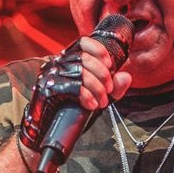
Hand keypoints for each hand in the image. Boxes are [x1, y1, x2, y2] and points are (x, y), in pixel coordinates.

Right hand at [18, 35, 132, 172]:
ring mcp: (50, 75)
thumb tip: (126, 77)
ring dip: (97, 88)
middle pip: (85, 58)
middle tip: (109, 90)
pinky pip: (72, 87)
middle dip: (102, 75)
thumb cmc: (70, 110)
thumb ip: (113, 87)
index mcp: (67, 59)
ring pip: (80, 73)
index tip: (110, 65)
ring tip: (102, 102)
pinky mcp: (47, 88)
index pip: (83, 42)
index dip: (99, 50)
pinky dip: (86, 96)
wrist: (47, 130)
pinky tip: (92, 105)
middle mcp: (56, 63)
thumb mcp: (96, 96)